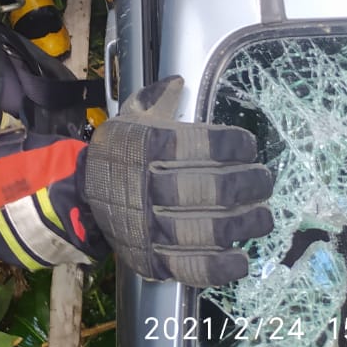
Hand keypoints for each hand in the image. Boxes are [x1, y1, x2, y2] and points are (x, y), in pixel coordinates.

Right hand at [82, 76, 272, 285]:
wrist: (82, 192)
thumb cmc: (118, 151)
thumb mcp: (131, 118)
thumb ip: (158, 99)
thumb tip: (179, 79)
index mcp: (148, 145)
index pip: (203, 144)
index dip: (234, 145)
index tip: (247, 146)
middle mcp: (151, 185)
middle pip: (214, 187)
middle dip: (249, 184)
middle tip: (264, 181)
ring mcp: (151, 226)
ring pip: (211, 228)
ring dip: (245, 224)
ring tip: (263, 217)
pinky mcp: (152, 258)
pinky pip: (193, 267)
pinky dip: (222, 267)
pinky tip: (241, 258)